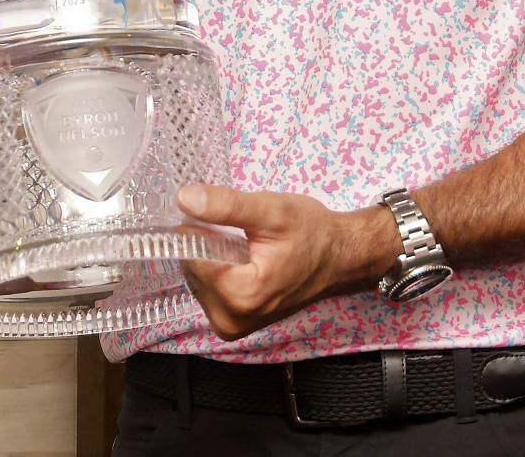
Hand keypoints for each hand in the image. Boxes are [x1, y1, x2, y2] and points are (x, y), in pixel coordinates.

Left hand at [178, 184, 396, 340]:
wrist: (340, 258)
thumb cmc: (312, 233)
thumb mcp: (271, 211)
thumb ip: (226, 205)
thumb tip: (184, 198)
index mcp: (238, 296)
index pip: (190, 255)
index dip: (202, 229)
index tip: (225, 218)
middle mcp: (229, 320)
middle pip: (192, 267)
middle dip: (208, 243)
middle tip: (242, 233)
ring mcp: (230, 326)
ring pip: (197, 277)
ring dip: (213, 256)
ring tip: (246, 246)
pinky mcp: (232, 324)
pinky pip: (208, 289)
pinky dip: (219, 270)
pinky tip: (244, 260)